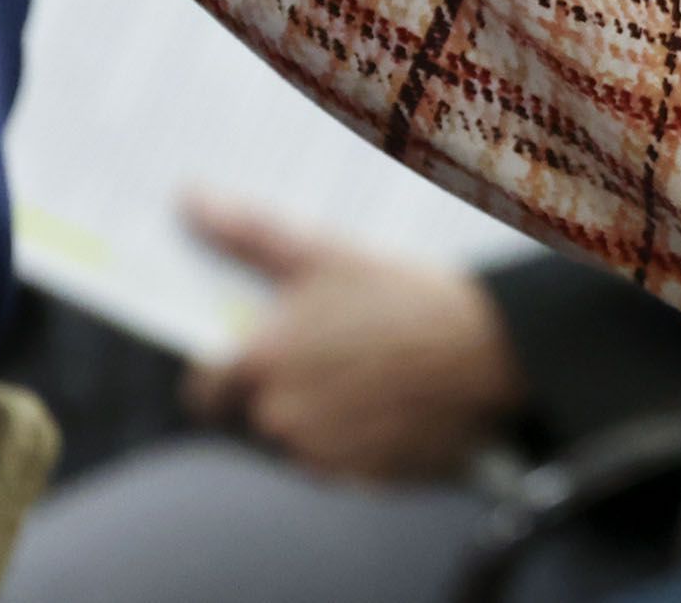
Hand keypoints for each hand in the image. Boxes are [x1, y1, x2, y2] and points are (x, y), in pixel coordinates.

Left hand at [182, 200, 523, 482]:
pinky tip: (401, 403)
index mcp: (262, 362)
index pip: (205, 388)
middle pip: (263, 411)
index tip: (258, 354)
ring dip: (329, 416)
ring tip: (380, 373)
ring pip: (307, 438)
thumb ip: (248, 234)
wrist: (491, 348)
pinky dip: (366, 442)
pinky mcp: (366, 480)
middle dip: (292, 386)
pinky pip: (350, 464)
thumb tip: (189, 200)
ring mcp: (324, 454)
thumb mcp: (326, 253)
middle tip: (343, 350)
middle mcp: (281, 417)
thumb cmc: (406, 296)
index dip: (224, 372)